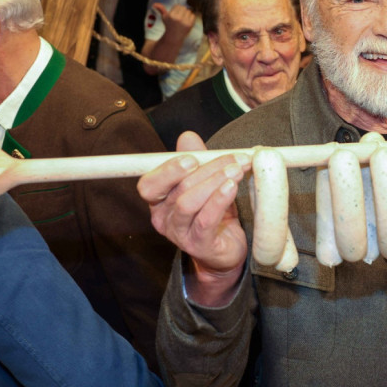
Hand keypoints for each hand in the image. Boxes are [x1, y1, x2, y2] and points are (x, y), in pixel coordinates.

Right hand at [137, 131, 249, 305]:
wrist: (228, 249)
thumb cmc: (214, 213)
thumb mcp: (206, 182)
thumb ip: (197, 159)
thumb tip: (188, 137)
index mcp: (159, 200)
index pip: (149, 184)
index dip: (168, 170)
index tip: (193, 158)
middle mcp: (163, 218)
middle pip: (178, 188)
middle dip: (208, 168)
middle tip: (234, 158)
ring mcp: (179, 234)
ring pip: (189, 203)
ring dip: (215, 182)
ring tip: (237, 171)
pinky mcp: (199, 245)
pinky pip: (205, 220)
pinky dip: (219, 200)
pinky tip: (232, 187)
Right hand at [154, 2, 195, 34]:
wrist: (174, 37)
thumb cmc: (169, 26)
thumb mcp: (164, 17)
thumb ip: (161, 9)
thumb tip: (154, 4)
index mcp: (171, 15)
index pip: (178, 6)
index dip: (177, 10)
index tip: (175, 15)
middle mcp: (177, 18)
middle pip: (184, 7)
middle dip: (182, 11)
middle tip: (180, 17)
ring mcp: (184, 21)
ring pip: (189, 11)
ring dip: (187, 14)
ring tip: (183, 20)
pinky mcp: (189, 25)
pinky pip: (193, 15)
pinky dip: (191, 18)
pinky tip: (187, 22)